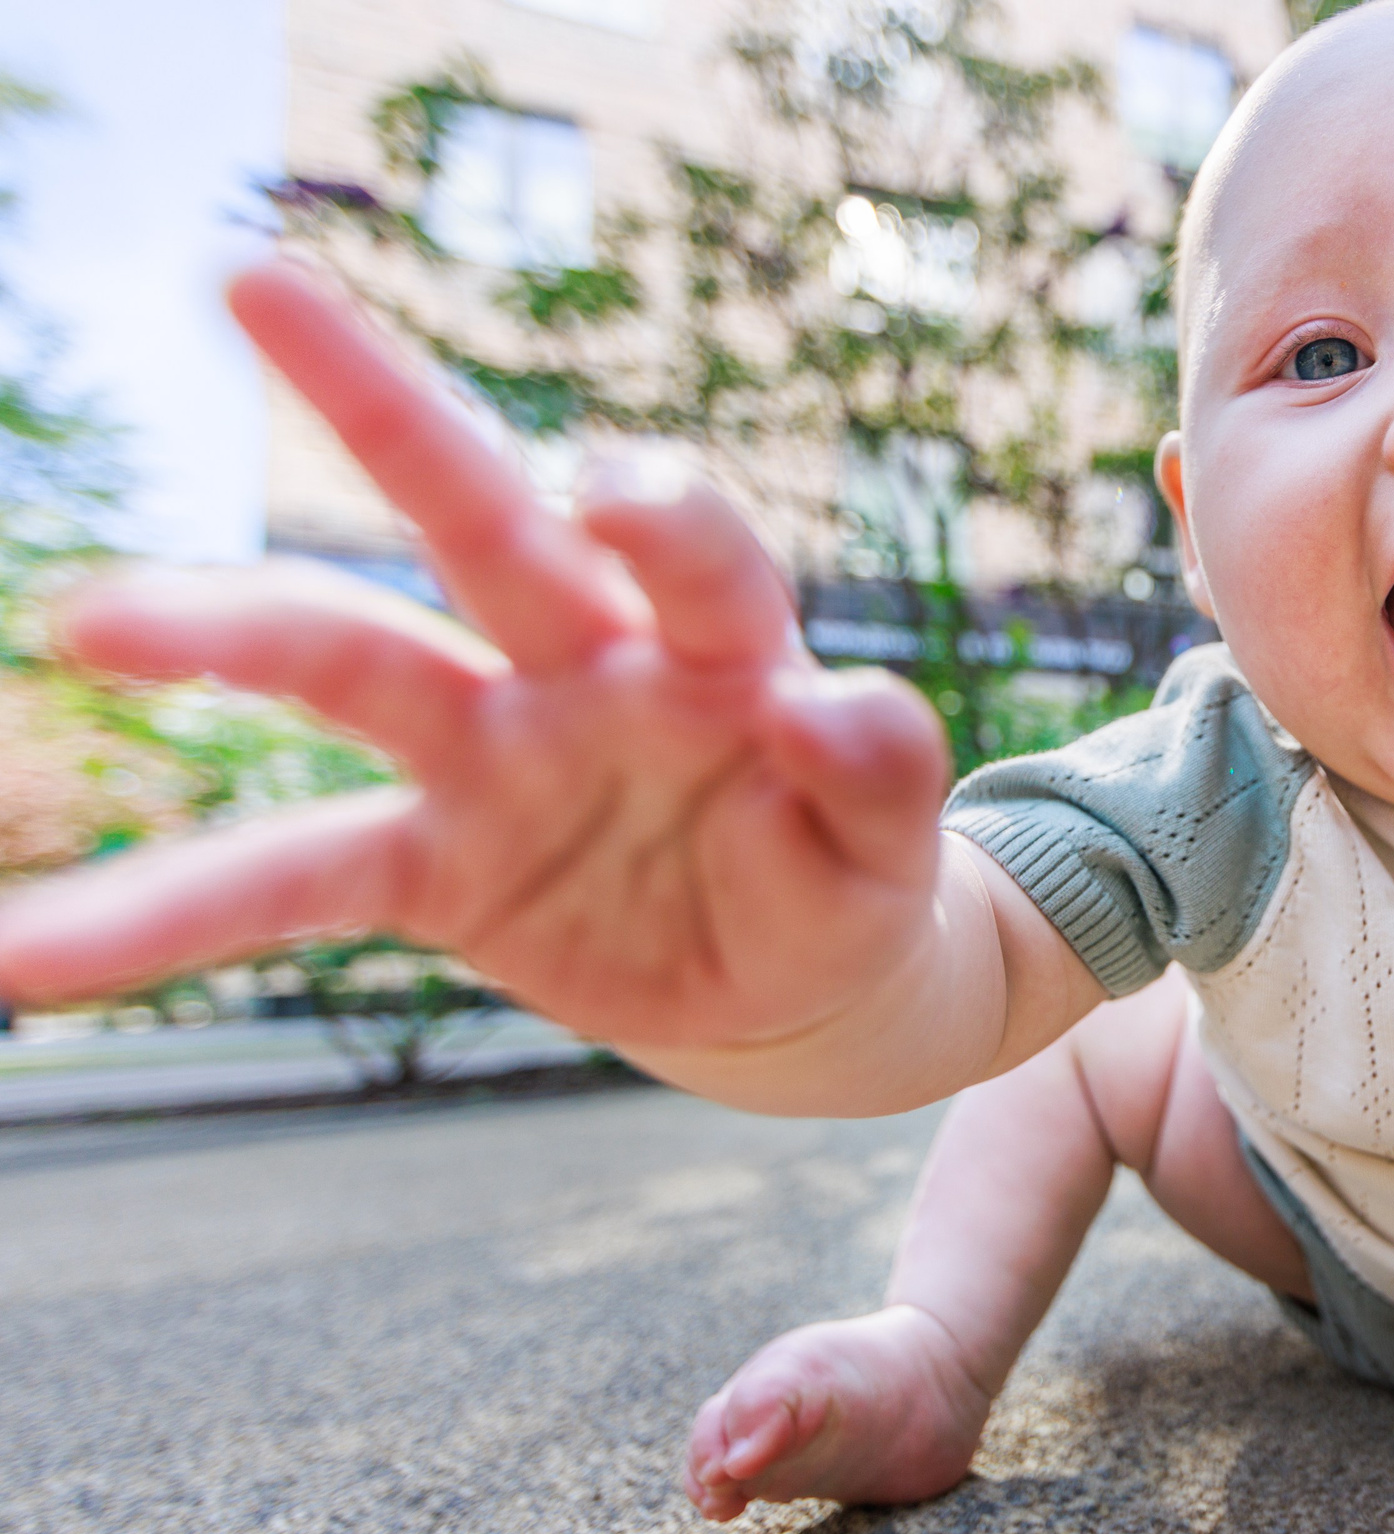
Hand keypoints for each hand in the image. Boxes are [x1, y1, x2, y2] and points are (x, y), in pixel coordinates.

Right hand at [0, 262, 951, 1061]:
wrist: (790, 978)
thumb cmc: (844, 879)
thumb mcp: (895, 850)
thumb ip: (883, 776)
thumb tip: (832, 705)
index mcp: (722, 650)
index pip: (692, 555)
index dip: (657, 511)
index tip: (606, 489)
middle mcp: (589, 666)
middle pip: (482, 516)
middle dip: (383, 402)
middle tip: (254, 282)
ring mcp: (498, 754)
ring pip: (355, 662)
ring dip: (232, 629)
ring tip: (96, 616)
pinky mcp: (434, 864)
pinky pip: (288, 878)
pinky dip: (165, 913)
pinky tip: (34, 949)